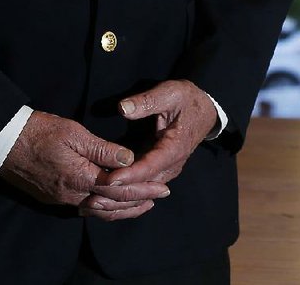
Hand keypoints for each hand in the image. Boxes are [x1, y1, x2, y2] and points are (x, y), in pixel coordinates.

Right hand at [0, 111, 168, 220]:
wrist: (4, 141)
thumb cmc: (39, 130)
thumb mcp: (73, 132)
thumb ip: (102, 149)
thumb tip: (129, 158)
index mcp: (80, 178)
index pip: (120, 189)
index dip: (143, 188)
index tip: (163, 187)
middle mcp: (73, 195)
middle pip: (112, 205)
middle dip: (138, 201)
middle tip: (160, 197)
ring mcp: (62, 199)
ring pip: (100, 211)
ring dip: (123, 209)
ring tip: (142, 204)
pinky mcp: (54, 197)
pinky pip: (86, 208)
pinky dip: (105, 208)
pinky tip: (111, 202)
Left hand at [101, 80, 216, 190]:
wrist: (205, 109)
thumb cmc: (186, 99)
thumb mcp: (169, 93)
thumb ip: (146, 101)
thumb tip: (123, 109)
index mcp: (174, 148)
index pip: (150, 167)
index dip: (130, 175)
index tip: (110, 180)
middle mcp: (171, 165)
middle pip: (144, 185)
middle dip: (120, 193)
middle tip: (94, 201)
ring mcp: (165, 169)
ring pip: (142, 189)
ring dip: (120, 196)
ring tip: (95, 205)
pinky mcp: (158, 168)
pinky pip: (142, 184)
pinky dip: (125, 191)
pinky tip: (106, 196)